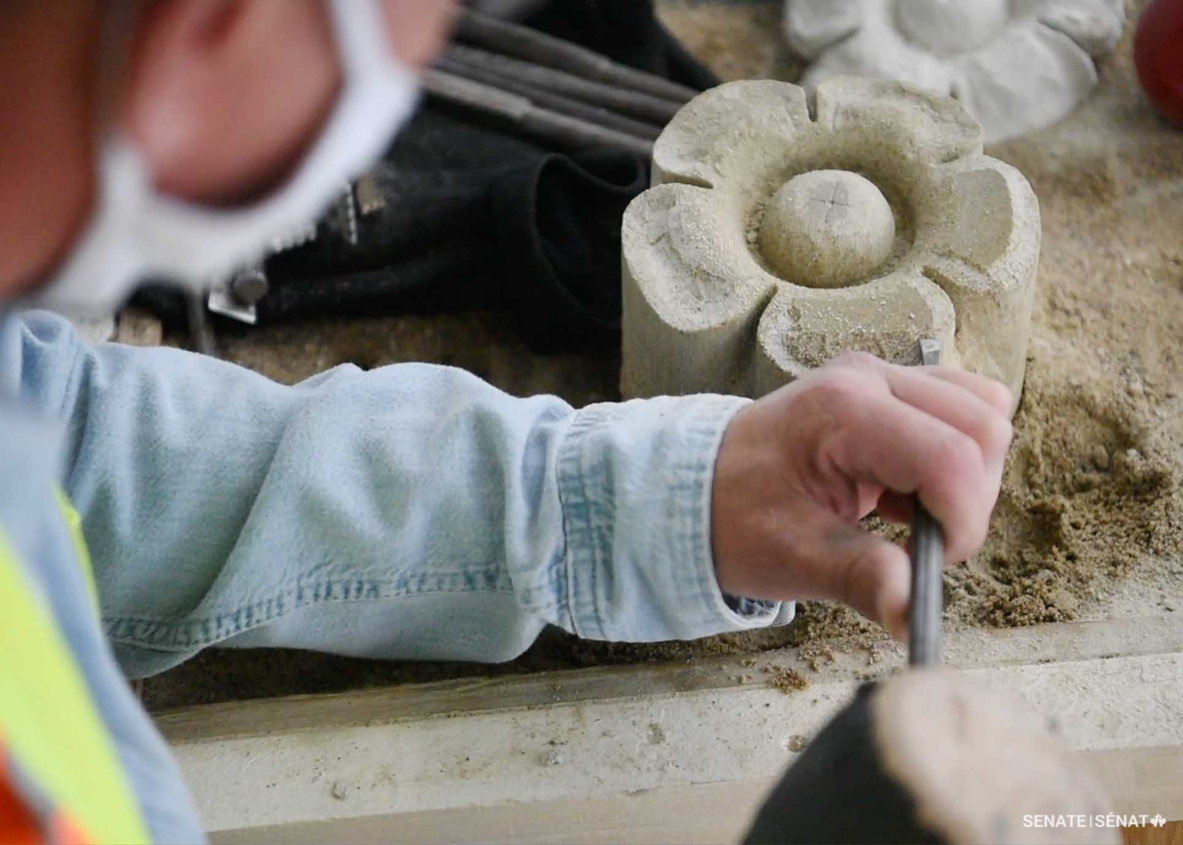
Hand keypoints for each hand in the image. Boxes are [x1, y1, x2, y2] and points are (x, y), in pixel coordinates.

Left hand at [711, 352, 1012, 637]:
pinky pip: (961, 407)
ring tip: (908, 510)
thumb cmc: (736, 517)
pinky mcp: (888, 385)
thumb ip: (862, 579)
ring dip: (967, 472)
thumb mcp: (795, 558)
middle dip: (969, 496)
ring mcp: (880, 374)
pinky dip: (954, 454)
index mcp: (843, 411)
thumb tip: (914, 619)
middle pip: (984, 426)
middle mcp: (869, 377)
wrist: (697, 486)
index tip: (932, 560)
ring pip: (984, 410)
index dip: (962, 521)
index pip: (952, 457)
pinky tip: (903, 490)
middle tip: (919, 537)